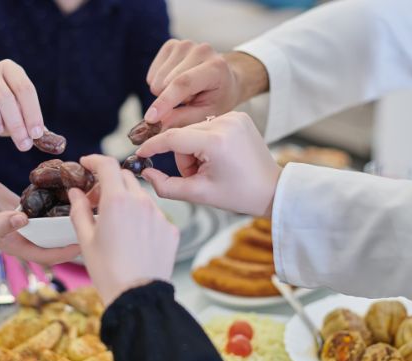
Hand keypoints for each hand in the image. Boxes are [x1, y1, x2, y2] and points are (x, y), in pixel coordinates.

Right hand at [0, 160, 79, 264]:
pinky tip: (72, 201)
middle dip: (71, 241)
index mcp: (14, 244)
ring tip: (88, 215)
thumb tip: (23, 222)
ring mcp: (24, 224)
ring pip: (50, 231)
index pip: (45, 256)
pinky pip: (45, 215)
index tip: (84, 245)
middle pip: (52, 246)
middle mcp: (22, 237)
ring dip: (66, 226)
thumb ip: (1, 221)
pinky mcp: (25, 210)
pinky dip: (57, 211)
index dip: (65, 254)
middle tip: (94, 230)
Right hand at [68, 155, 178, 305]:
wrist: (138, 296)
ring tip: (115, 222)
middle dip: (109, 182)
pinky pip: (155, 214)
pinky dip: (142, 217)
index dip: (95, 160)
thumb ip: (79, 210)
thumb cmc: (108, 271)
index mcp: (117, 201)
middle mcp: (141, 202)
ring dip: (127, 200)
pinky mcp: (171, 229)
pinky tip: (133, 237)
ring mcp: (159, 215)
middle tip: (95, 200)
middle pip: (125, 177)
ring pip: (141, 196)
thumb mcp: (86, 240)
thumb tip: (76, 192)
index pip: (107, 165)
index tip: (87, 164)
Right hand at [136, 112, 279, 216]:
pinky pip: (208, 125)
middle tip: (195, 176)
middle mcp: (226, 122)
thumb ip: (166, 185)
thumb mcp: (199, 194)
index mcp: (217, 141)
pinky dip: (205, 142)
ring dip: (193, 149)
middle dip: (182, 157)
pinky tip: (217, 157)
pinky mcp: (239, 115)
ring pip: (193, 130)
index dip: (153, 146)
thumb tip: (145, 173)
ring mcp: (234, 116)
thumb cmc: (239, 194)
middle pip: (183, 135)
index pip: (173, 138)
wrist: (272, 189)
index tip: (140, 154)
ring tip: (209, 168)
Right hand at [144, 40, 268, 128]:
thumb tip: (158, 123)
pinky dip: (159, 83)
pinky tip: (175, 82)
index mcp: (215, 67)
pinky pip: (152, 73)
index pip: (183, 83)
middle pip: (165, 82)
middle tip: (190, 100)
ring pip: (156, 78)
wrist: (225, 78)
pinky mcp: (172, 45)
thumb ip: (184, 118)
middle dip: (169, 100)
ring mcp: (185, 45)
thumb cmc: (218, 98)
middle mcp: (200, 50)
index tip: (150, 118)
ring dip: (165, 91)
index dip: (165, 101)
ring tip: (185, 91)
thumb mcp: (208, 114)